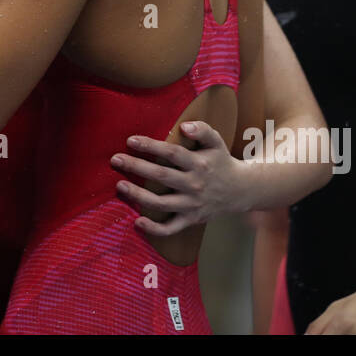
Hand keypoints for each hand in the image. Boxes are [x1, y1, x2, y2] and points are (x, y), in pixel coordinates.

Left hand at [111, 121, 249, 234]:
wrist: (241, 191)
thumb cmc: (221, 162)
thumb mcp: (216, 142)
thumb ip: (202, 129)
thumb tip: (183, 127)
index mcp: (199, 163)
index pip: (171, 153)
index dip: (150, 146)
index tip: (130, 140)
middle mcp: (194, 184)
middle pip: (161, 176)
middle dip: (136, 167)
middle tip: (115, 160)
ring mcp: (192, 204)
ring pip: (161, 203)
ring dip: (138, 196)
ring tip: (119, 186)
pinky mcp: (191, 220)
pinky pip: (171, 228)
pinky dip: (154, 229)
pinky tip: (137, 221)